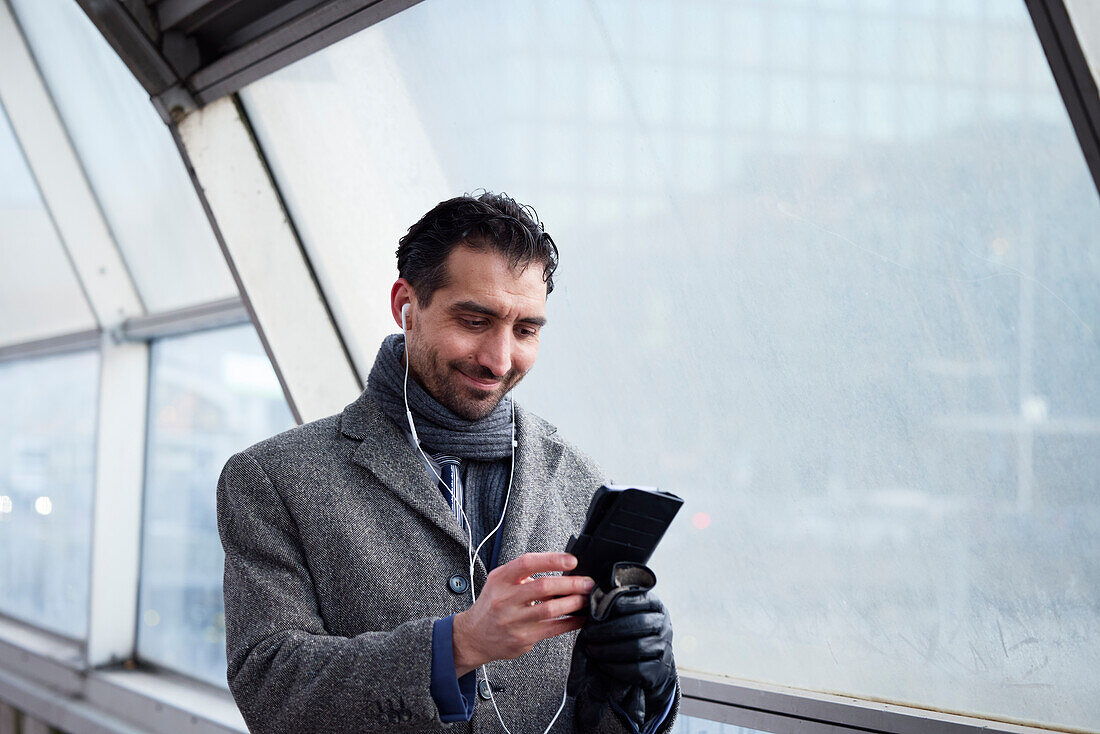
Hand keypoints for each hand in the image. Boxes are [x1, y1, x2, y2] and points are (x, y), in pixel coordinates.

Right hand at [452, 552, 594, 676]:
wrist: (473, 636)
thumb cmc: (493, 605)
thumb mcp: (500, 582)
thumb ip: (525, 574)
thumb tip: (563, 570)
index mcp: (501, 579)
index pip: (527, 563)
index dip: (552, 560)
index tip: (572, 560)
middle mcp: (505, 599)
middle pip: (543, 587)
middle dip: (571, 583)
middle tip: (587, 582)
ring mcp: (513, 620)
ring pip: (550, 609)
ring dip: (573, 603)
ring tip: (586, 598)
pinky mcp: (522, 638)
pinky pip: (552, 629)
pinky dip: (570, 622)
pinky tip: (580, 617)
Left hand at [582, 592, 673, 693]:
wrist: (655, 662)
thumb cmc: (636, 633)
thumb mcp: (632, 613)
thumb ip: (618, 603)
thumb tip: (595, 597)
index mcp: (656, 607)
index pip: (639, 600)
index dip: (617, 604)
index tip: (596, 611)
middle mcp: (663, 625)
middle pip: (638, 624)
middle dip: (608, 630)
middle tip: (588, 634)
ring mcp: (663, 648)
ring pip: (637, 648)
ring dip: (609, 650)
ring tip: (591, 649)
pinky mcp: (659, 669)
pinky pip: (637, 669)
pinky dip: (616, 667)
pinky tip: (601, 663)